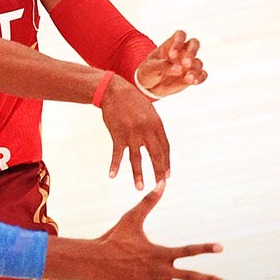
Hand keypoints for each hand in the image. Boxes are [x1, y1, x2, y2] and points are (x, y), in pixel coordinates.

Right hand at [95, 181, 224, 279]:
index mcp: (161, 253)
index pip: (189, 250)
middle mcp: (161, 270)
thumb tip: (162, 183)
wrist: (98, 260)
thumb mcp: (132, 218)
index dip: (205, 248)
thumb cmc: (114, 237)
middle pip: (190, 276)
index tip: (221, 248)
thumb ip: (149, 201)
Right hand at [100, 74, 168, 189]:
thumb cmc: (132, 101)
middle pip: (155, 155)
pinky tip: (112, 176)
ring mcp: (132, 134)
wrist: (114, 91)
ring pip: (137, 158)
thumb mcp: (149, 111)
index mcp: (156, 124)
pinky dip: (115, 165)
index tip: (167, 175)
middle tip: (159, 185)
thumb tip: (158, 142)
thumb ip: (154, 127)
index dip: (166, 162)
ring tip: (140, 188)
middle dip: (158, 172)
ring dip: (138, 175)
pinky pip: (117, 154)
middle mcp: (146, 131)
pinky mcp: (118, 134)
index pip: (165, 148)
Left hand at [135, 30, 206, 97]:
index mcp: (171, 44)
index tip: (172, 54)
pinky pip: (202, 74)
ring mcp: (189, 64)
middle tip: (186, 63)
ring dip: (195, 68)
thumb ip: (163, 66)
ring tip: (188, 76)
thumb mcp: (150, 67)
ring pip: (198, 61)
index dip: (178, 42)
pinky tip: (194, 81)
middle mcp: (182, 52)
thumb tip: (179, 69)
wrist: (149, 86)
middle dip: (192, 52)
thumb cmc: (149, 71)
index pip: (180, 35)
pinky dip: (200, 77)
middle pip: (194, 44)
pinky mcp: (192, 76)